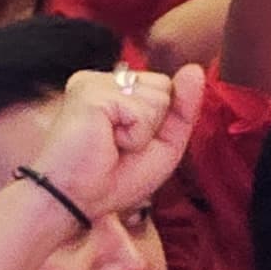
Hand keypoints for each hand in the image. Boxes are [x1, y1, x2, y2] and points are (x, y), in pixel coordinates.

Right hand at [22, 63, 207, 221]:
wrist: (76, 200)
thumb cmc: (114, 178)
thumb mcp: (164, 143)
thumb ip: (183, 107)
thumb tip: (194, 69)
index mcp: (114, 89)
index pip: (166, 87)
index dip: (161, 122)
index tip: (130, 144)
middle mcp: (102, 80)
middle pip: (165, 87)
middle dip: (155, 124)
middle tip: (119, 145)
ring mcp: (93, 83)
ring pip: (158, 96)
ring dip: (144, 132)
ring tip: (111, 144)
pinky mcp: (90, 93)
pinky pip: (142, 110)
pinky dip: (135, 135)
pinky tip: (107, 142)